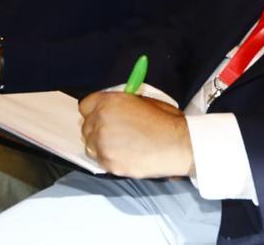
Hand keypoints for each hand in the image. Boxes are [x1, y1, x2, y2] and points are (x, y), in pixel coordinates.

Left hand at [79, 92, 193, 177]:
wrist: (178, 144)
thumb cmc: (166, 123)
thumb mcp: (141, 101)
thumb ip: (121, 103)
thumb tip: (112, 107)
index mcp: (109, 102)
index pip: (85, 106)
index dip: (93, 112)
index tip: (98, 117)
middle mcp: (101, 120)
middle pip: (85, 127)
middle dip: (97, 130)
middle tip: (113, 134)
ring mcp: (103, 143)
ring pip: (90, 145)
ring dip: (101, 146)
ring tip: (121, 147)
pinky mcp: (108, 162)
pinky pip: (100, 161)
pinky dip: (110, 160)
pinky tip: (126, 156)